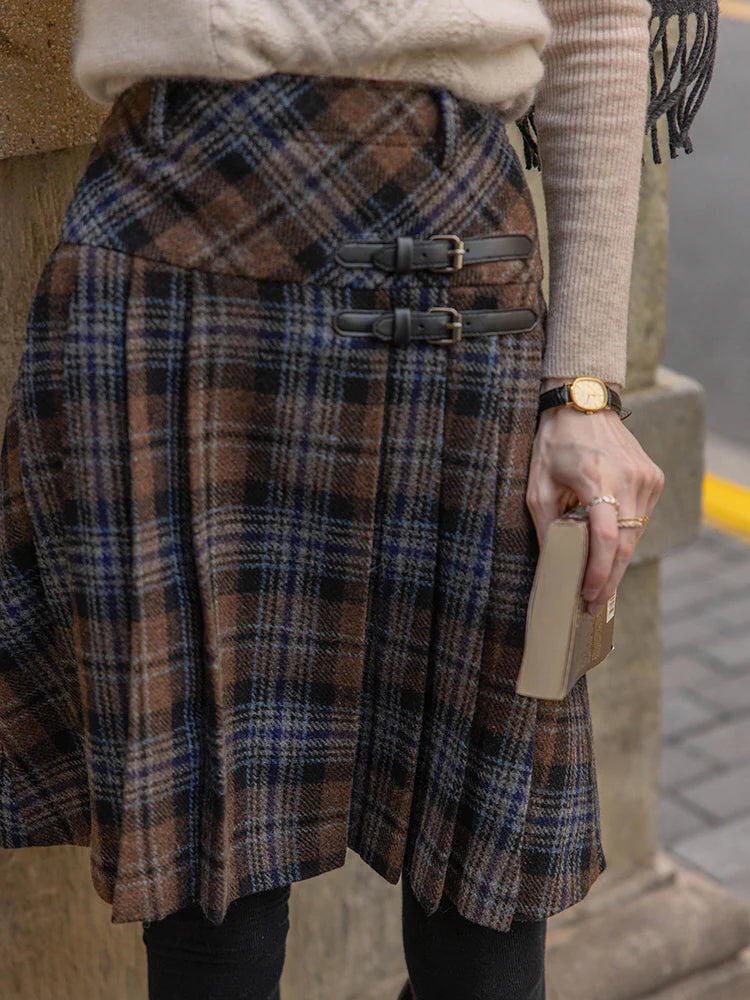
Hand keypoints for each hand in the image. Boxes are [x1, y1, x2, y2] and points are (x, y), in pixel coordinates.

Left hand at [526, 379, 664, 615]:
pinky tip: (608, 546)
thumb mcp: (538, 485)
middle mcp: (629, 478)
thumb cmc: (554, 444)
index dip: (599, 572)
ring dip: (617, 558)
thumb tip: (553, 565)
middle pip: (625, 543)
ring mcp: (647, 477)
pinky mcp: (654, 477)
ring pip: (636, 533)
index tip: (588, 595)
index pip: (606, 537)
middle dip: (610, 577)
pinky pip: (641, 518)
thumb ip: (547, 525)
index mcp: (597, 478)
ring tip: (597, 579)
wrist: (583, 405)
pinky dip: (625, 535)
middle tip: (594, 602)